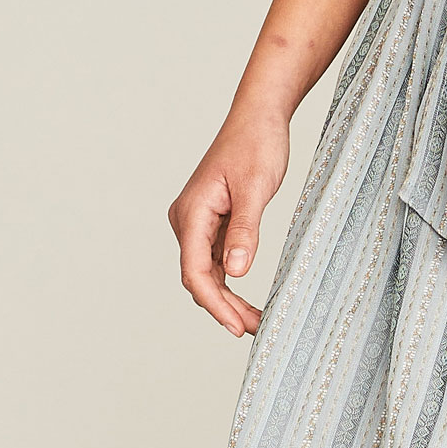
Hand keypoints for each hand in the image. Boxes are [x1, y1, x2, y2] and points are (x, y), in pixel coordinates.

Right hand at [169, 105, 289, 336]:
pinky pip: (215, 260)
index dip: (215, 303)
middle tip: (254, 329)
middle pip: (198, 278)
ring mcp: (197, 222)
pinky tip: (246, 299)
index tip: (236, 326)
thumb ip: (245, 231)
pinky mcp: (211, 222)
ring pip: (206, 273)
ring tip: (255, 321)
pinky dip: (229, 282)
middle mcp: (187, 220)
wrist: (259, 117)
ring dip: (227, 299)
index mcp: (192, 213)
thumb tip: (235, 273)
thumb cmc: (257, 145)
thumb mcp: (256, 189)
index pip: (195, 271)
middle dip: (223, 307)